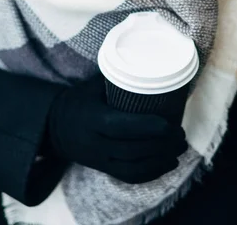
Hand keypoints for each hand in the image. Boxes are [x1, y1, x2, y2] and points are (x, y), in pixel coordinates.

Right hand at [43, 73, 187, 183]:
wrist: (55, 127)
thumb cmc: (80, 100)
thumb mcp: (92, 85)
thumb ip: (116, 77)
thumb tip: (146, 60)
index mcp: (92, 119)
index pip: (120, 127)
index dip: (146, 128)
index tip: (169, 123)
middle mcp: (95, 143)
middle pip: (132, 150)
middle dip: (161, 145)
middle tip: (181, 134)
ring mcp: (99, 160)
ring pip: (133, 167)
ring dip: (161, 160)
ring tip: (180, 148)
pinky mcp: (103, 169)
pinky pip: (129, 176)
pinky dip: (152, 173)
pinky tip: (169, 163)